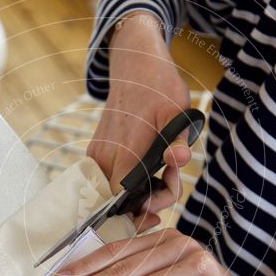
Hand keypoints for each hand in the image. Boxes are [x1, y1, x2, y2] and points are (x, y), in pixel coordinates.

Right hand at [88, 12, 191, 231]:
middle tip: (172, 178)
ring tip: (166, 169)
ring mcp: (97, 157)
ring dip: (141, 194)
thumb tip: (178, 160)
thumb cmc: (159, 87)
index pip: (123, 202)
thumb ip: (177, 141)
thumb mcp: (178, 112)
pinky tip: (151, 170)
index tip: (168, 191)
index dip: (145, 208)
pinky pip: (109, 184)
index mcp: (125, 151)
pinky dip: (129, 186)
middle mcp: (105, 158)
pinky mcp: (96, 154)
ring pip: (112, 196)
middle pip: (118, 205)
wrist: (135, 67)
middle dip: (149, 202)